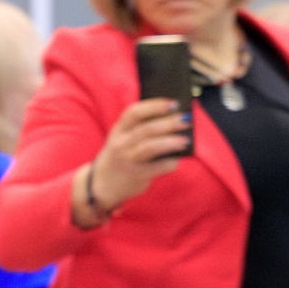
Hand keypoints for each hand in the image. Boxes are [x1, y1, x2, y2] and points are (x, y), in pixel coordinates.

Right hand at [74, 98, 191, 223]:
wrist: (102, 184)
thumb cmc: (120, 156)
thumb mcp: (122, 138)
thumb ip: (140, 128)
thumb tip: (171, 120)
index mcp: (118, 130)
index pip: (134, 112)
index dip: (154, 106)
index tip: (172, 103)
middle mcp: (121, 143)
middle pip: (147, 129)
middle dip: (169, 123)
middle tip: (186, 120)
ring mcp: (128, 160)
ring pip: (151, 147)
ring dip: (170, 142)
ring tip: (185, 140)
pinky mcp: (136, 175)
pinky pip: (157, 167)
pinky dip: (169, 163)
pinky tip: (176, 160)